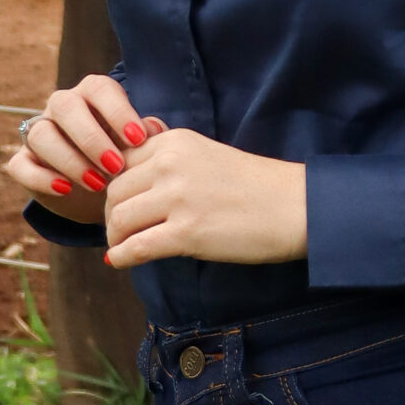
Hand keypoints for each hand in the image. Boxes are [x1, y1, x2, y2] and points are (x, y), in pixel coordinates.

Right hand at [5, 72, 165, 221]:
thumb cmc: (123, 158)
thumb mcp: (137, 149)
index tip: (139, 140)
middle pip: (65, 106)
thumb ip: (147, 136)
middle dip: (91, 137)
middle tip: (115, 166)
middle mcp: (62, 106)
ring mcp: (39, 132)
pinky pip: (20, 164)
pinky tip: (65, 190)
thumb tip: (155, 127)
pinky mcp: (23, 162)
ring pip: (40, 134)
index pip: (99, 88)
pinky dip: (40, 178)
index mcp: (92, 93)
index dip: (118, 111)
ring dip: (69, 159)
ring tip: (97, 183)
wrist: (100, 193)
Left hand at [102, 127, 307, 268]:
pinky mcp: (186, 233)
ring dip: (116, 237)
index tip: (123, 203)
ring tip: (124, 246)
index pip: (121, 161)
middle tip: (122, 230)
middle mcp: (171, 164)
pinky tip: (121, 263)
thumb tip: (124, 171)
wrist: (292, 206)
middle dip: (112, 214)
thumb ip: (168, 158)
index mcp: (175, 141)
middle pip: (114, 191)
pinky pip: (135, 248)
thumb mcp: (205, 153)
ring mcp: (178, 198)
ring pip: (119, 219)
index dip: (116, 186)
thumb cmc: (252, 184)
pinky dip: (121, 258)